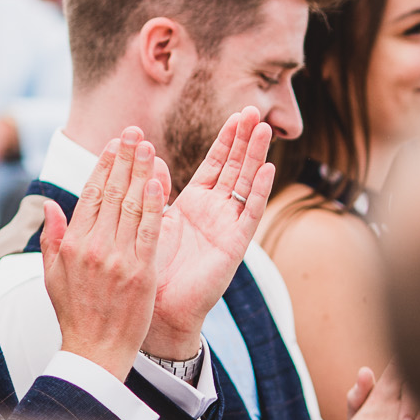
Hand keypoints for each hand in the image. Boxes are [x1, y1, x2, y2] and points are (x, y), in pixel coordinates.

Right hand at [41, 131, 166, 381]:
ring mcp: (118, 258)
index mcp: (73, 244)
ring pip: (132, 205)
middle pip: (112, 193)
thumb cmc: (75, 314)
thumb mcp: (53, 275)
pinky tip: (160, 180)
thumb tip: (49, 205)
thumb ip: (53, 237)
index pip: (90, 194)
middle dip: (124, 158)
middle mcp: (94, 246)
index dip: (103, 166)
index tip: (114, 144)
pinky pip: (149, 230)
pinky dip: (155, 204)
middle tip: (134, 132)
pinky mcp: (141, 271)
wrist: (96, 351)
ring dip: (141, 172)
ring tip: (149, 147)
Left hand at [147, 108, 272, 359]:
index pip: (215, 164)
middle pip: (235, 168)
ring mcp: (227, 227)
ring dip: (255, 156)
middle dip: (245, 140)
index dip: (226, 140)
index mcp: (194, 204)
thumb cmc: (153, 269)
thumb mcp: (151, 221)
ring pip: (245, 184)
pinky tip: (268, 168)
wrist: (158, 309)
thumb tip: (150, 158)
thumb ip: (154, 191)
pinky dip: (258, 191)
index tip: (238, 114)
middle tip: (256, 110)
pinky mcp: (233, 245)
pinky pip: (248, 214)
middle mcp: (215, 212)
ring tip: (266, 128)